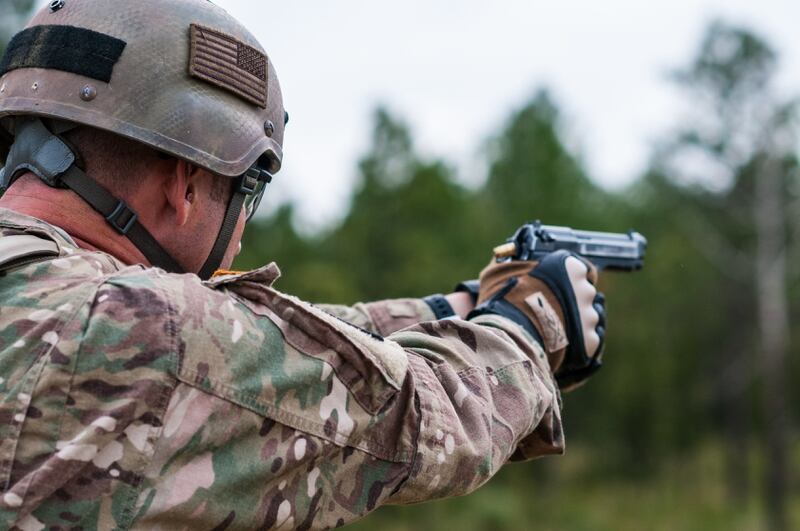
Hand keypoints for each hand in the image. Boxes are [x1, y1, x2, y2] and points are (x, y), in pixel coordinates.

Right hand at [471, 250, 605, 388]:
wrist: (511, 334)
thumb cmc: (504, 298)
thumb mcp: (503, 269)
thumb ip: (516, 262)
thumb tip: (512, 257)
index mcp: (569, 266)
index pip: (581, 269)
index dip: (570, 278)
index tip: (560, 286)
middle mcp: (585, 288)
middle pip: (585, 294)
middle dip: (571, 301)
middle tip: (550, 309)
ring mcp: (590, 315)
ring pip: (587, 318)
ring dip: (573, 322)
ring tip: (550, 329)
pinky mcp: (590, 340)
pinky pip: (586, 340)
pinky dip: (575, 342)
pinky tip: (557, 343)